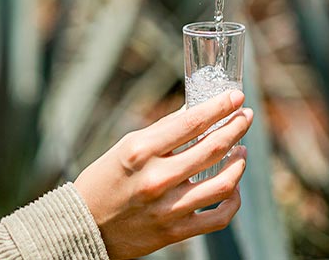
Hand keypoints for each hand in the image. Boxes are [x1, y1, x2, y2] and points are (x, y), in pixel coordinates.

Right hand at [75, 90, 252, 258]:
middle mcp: (157, 179)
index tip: (237, 96)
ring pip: (224, 183)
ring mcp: (168, 208)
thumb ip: (164, 130)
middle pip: (214, 148)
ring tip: (242, 150)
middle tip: (245, 116)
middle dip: (237, 126)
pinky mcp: (175, 232)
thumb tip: (198, 110)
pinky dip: (233, 200)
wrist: (83, 228)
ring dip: (239, 163)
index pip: (193, 122)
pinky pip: (219, 217)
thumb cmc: (105, 180)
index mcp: (141, 151)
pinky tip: (233, 187)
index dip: (221, 106)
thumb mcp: (127, 146)